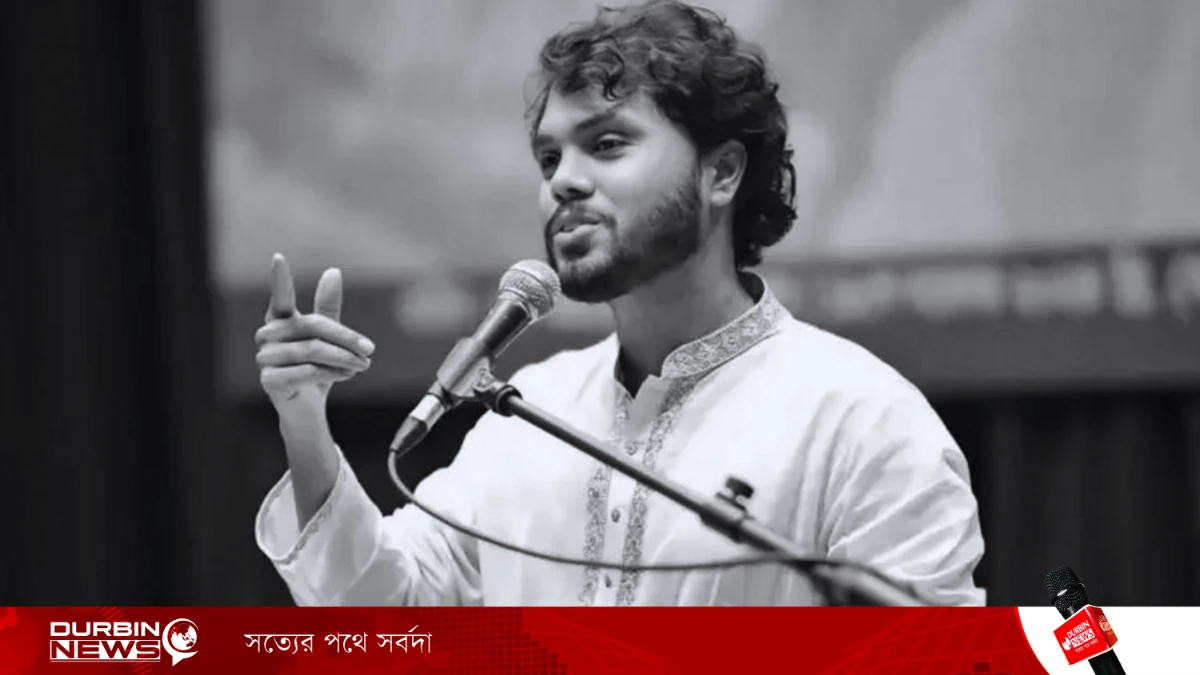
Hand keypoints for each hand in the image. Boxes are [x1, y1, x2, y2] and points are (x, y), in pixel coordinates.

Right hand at [255, 254, 375, 416]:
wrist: (307, 410)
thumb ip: (328, 307)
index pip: (280, 297)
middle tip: (370, 350)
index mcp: (280, 320)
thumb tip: (333, 272)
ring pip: (313, 351)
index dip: (279, 279)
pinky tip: (345, 376)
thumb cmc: (316, 369)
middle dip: (346, 339)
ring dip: (343, 359)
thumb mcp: (328, 338)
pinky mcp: (269, 380)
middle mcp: (267, 336)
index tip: (278, 257)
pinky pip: (306, 371)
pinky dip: (331, 373)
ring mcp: (264, 359)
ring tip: (361, 366)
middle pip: (313, 327)